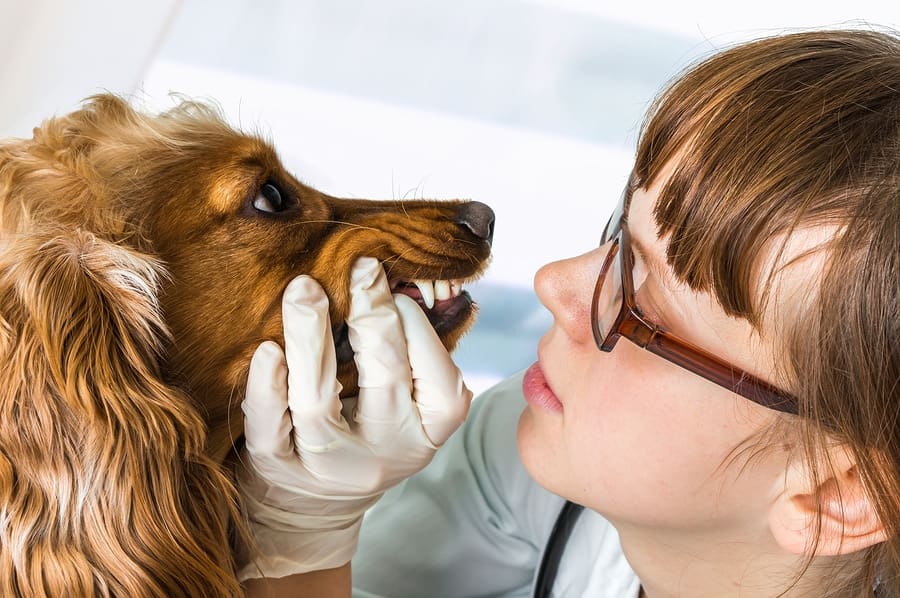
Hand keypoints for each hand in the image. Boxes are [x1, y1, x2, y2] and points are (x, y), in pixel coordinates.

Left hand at [236, 257, 472, 579]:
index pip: (438, 377)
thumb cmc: (362, 426)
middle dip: (372, 317)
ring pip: (319, 403)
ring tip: (303, 289)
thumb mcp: (401, 400)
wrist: (308, 503)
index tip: (392, 287)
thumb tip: (396, 276)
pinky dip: (268, 386)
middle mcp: (387, 452)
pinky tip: (267, 349)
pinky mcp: (278, 472)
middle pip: (384, 379)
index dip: (416, 326)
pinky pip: (270, 428)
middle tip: (358, 267)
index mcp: (428, 430)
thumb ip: (406, 350)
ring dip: (310, 338)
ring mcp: (330, 467)